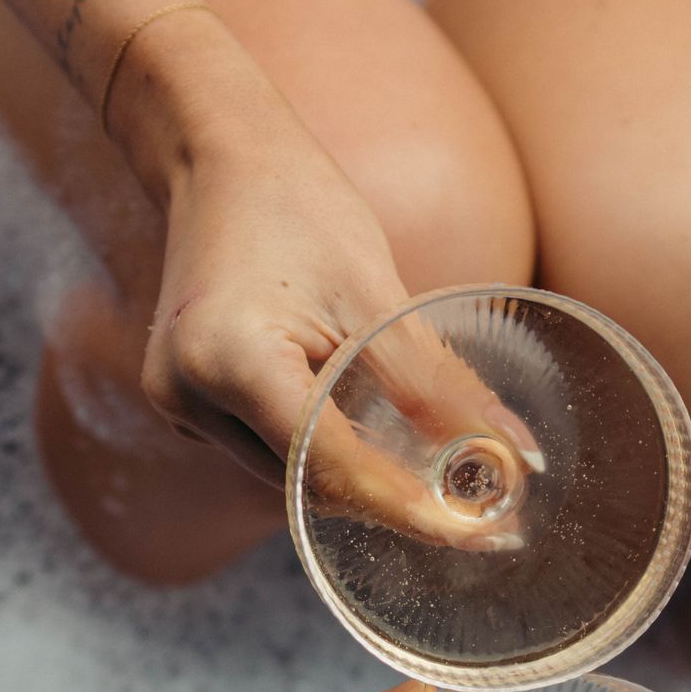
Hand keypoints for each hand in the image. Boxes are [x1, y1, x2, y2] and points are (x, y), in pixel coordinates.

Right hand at [133, 47, 538, 537]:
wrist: (218, 157)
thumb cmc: (298, 206)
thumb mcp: (377, 292)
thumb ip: (438, 384)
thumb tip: (513, 456)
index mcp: (230, 362)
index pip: (331, 468)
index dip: (410, 508)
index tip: (480, 533)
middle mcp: (188, 396)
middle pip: (307, 486)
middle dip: (393, 503)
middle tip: (479, 515)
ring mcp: (176, 404)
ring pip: (288, 480)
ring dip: (359, 483)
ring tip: (439, 481)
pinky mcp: (184, 403)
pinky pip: (267, 454)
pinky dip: (323, 456)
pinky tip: (375, 444)